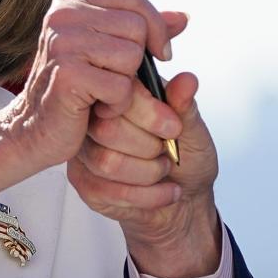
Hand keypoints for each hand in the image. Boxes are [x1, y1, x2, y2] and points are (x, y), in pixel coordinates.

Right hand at [0, 0, 185, 176]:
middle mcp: (63, 15)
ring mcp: (63, 43)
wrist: (34, 131)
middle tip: (117, 80)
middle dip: (139, 60)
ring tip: (102, 94)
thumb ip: (144, 30)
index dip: (155, 24)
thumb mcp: (109, 52)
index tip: (160, 52)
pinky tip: (96, 109)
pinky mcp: (68, 74)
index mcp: (72, 2)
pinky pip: (121, 86)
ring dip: (126, 85)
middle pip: (137, 26)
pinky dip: (117, 105)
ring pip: (132, 56)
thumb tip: (183, 17)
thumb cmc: (75, 91)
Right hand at [68, 70, 222, 277]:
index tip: (174, 130)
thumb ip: (186, 107)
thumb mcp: (194, 131)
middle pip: (107, 129)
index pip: (121, 94)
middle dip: (148, 149)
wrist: (185, 197)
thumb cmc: (188, 158)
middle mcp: (97, 116)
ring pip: (106, 162)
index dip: (150, 114)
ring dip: (147, 174)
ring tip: (163, 170)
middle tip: (166, 152)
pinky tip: (161, 192)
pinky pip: (105, 191)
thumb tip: (187, 80)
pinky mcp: (83, 180)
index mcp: (125, 93)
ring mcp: (86, 148)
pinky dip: (144, 196)